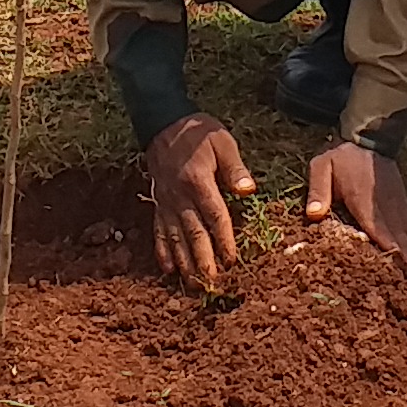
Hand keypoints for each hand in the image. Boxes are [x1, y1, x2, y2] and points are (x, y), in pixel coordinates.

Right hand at [146, 116, 253, 288]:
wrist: (163, 123)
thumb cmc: (198, 132)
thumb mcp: (222, 142)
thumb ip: (234, 168)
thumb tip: (248, 191)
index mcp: (199, 182)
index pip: (214, 217)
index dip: (224, 241)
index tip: (231, 260)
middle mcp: (180, 197)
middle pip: (193, 234)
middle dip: (202, 260)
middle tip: (211, 284)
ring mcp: (167, 202)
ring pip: (175, 237)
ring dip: (184, 262)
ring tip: (191, 283)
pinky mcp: (158, 203)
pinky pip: (159, 230)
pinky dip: (162, 251)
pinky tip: (167, 269)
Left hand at [302, 136, 406, 273]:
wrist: (366, 139)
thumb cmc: (340, 158)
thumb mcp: (321, 167)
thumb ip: (318, 190)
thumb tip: (313, 214)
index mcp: (361, 196)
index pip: (375, 220)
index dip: (386, 238)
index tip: (397, 255)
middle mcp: (383, 201)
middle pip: (397, 229)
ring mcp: (396, 202)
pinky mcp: (402, 202)